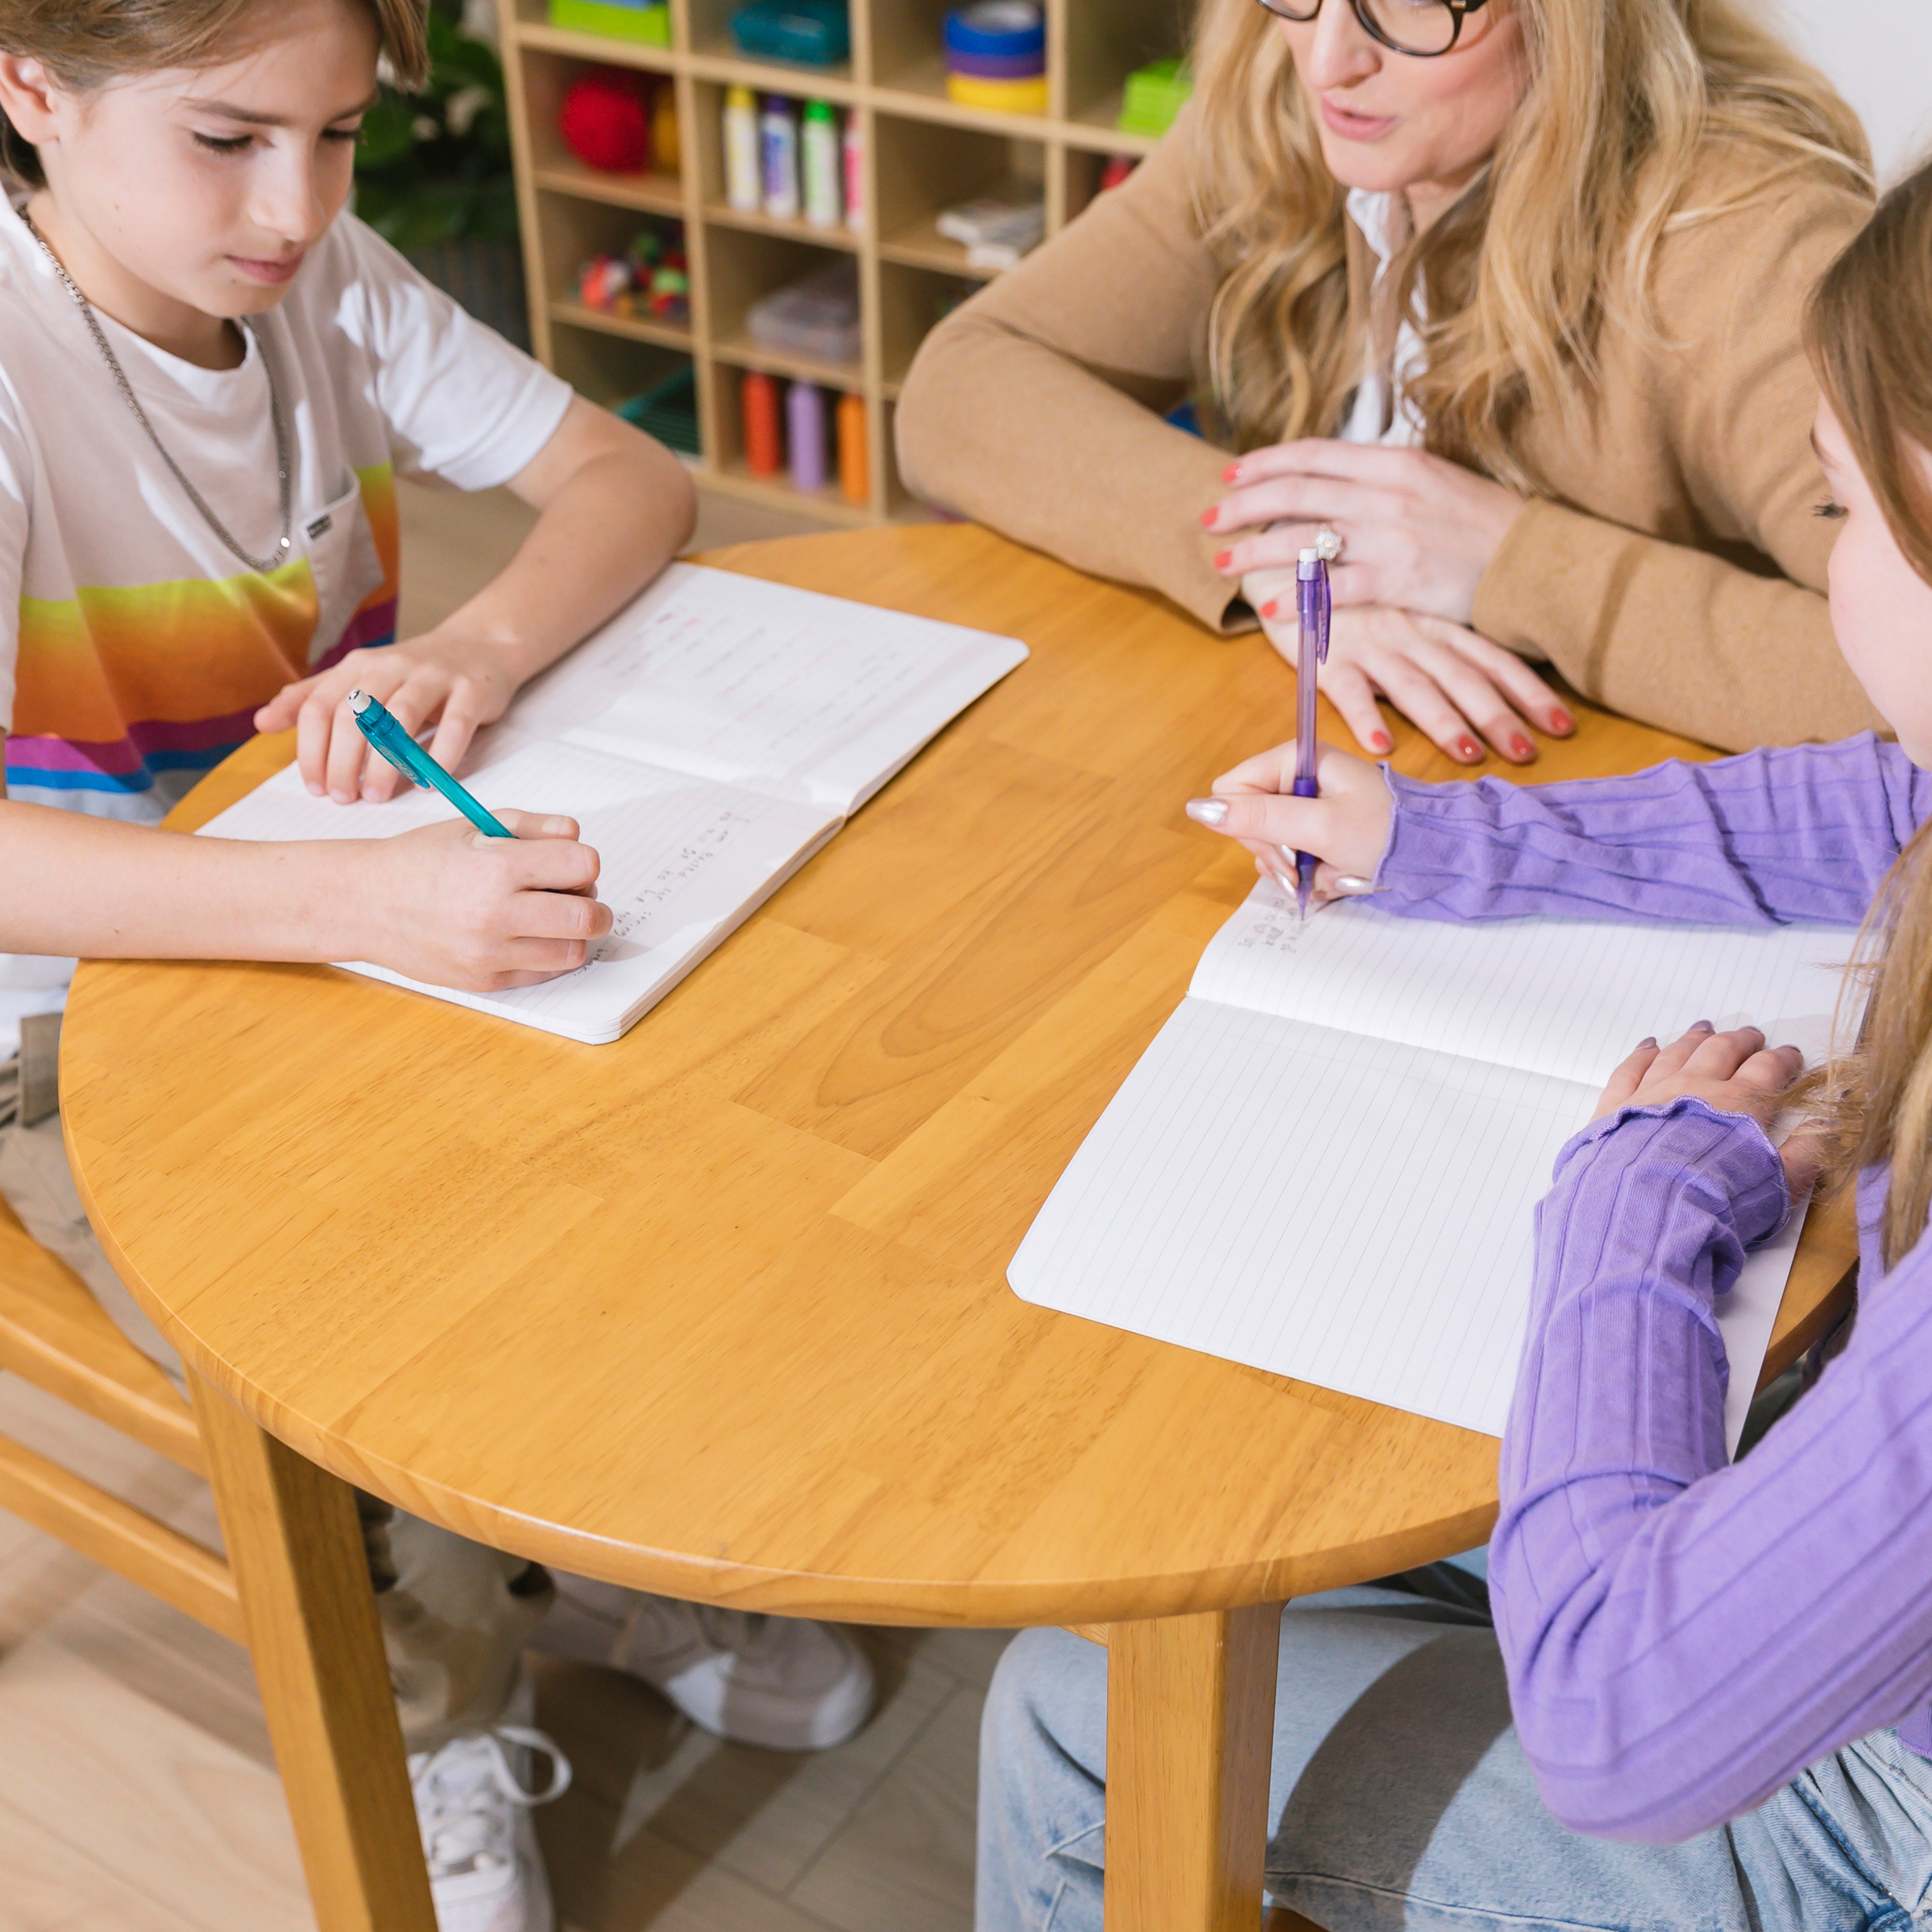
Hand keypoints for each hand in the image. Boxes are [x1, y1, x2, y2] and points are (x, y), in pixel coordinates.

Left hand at [254, 629, 519, 803]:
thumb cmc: (412, 676)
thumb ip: (313, 699)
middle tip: (344, 797)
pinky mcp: (472, 691)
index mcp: (358, 667)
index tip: (314, 787)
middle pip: (355, 716)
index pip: (320, 707)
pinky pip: (455, 727)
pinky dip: (439, 758)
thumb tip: (262, 723)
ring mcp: (434, 676)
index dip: (311, 750)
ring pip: (400, 720)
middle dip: (343, 763)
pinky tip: (427, 784)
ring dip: (384, 764)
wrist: (480, 647)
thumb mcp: (359, 680)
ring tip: (377, 795)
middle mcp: (392, 666)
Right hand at [349, 811, 611, 990]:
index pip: (583, 864)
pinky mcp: (486, 981)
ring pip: (574, 952)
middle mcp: (495, 914)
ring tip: (551, 917)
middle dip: (593, 904)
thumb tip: (578, 840)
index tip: (570, 863)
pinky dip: (548, 955)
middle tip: (577, 896)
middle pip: (589, 917)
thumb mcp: (475, 826)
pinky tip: (528, 936)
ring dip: (574, 934)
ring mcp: (490, 954)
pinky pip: (544, 973)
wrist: (366, 903)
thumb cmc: (421, 861)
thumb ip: (534, 827)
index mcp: (495, 867)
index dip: (583, 861)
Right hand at [1184, 739, 1392, 903]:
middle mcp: (1300, 778)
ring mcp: (1310, 806)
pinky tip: (1331, 876)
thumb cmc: (1386, 832)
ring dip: (1293, 868)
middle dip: (1274, 852)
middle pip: (1248, 819)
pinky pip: (1292, 855)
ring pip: (1268, 843)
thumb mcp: (1318, 826)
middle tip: (1303, 868)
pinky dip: (1308, 873)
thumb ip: (1258, 817)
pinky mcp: (1320, 831)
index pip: (1233, 788)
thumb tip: (1198, 808)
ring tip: (1324, 875)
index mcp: (1297, 759)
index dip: (1247, 823)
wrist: (1438, 855)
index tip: (1282, 847)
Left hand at [1205, 439, 1524, 625]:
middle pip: (1296, 492)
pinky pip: (1335, 589)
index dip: (1265, 464)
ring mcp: (1391, 536)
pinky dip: (1298, 599)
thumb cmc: (1482, 523)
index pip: (1313, 455)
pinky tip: (1270, 609)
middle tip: (1208, 520)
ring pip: (1305, 538)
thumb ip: (1381, 480)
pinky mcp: (1399, 579)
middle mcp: (1386, 492)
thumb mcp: (1432, 481)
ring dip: (1257, 552)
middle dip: (1244, 506)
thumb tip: (1334, 481)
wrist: (1533, 559)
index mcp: (1393, 462)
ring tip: (1224, 565)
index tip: (1230, 475)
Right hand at [1243, 592, 1573, 764]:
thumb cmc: (1354, 597)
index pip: (1491, 658)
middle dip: (1497, 716)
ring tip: (1469, 754)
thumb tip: (1484, 689)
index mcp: (1435, 624)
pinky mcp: (1325, 658)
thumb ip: (1438, 646)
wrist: (1289, 559)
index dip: (1528, 691)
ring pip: (1413, 686)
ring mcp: (1370, 645)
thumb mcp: (1406, 613)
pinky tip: (1382, 746)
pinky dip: (1365, 718)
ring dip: (1442, 721)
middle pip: (1462, 678)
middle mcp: (1411, 634)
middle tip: (1528, 753)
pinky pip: (1348, 690)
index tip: (1563, 724)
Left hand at [1592, 1022, 1818, 1193]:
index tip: (1790, 1055)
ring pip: (1677, 1053)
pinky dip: (1643, 1054)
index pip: (1768, 1069)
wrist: (1648, 1209)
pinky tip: (1649, 1046)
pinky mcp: (1616, 1107)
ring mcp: (1653, 1092)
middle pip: (1722, 1051)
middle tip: (1750, 1036)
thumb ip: (1807, 1152)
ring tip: (1704, 1030)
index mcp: (1740, 1103)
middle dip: (1740, 1042)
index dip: (1782, 1059)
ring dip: (1694, 1040)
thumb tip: (1827, 1125)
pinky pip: (1631, 1069)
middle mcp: (1696, 1087)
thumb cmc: (1717, 1200)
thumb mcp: (1780, 1184)